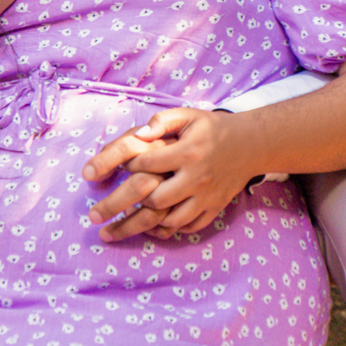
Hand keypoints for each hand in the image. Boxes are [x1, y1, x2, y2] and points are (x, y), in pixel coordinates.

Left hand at [82, 108, 252, 241]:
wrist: (250, 144)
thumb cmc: (212, 127)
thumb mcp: (187, 115)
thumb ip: (162, 121)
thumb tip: (139, 135)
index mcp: (187, 152)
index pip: (148, 165)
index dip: (128, 167)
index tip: (117, 169)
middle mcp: (196, 177)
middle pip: (154, 199)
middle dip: (122, 207)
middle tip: (95, 216)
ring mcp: (205, 197)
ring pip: (169, 219)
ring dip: (142, 224)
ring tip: (116, 229)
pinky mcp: (213, 208)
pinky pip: (187, 227)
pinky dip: (168, 230)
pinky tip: (151, 228)